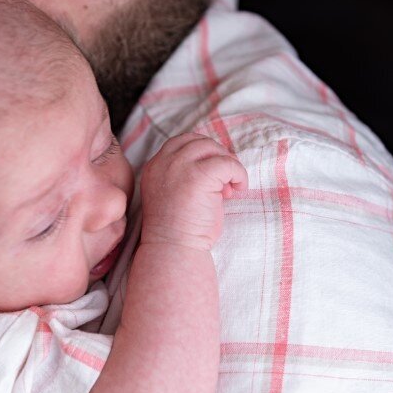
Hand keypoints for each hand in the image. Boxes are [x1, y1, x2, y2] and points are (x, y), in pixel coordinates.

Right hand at [140, 132, 246, 250]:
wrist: (175, 251)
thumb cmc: (179, 231)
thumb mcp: (175, 194)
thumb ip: (187, 175)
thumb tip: (219, 164)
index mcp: (154, 167)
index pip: (181, 143)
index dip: (202, 153)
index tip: (213, 174)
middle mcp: (163, 162)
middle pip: (198, 141)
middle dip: (217, 156)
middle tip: (225, 181)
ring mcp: (179, 166)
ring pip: (213, 148)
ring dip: (228, 164)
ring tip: (230, 188)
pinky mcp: (198, 175)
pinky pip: (227, 163)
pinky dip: (238, 174)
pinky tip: (238, 190)